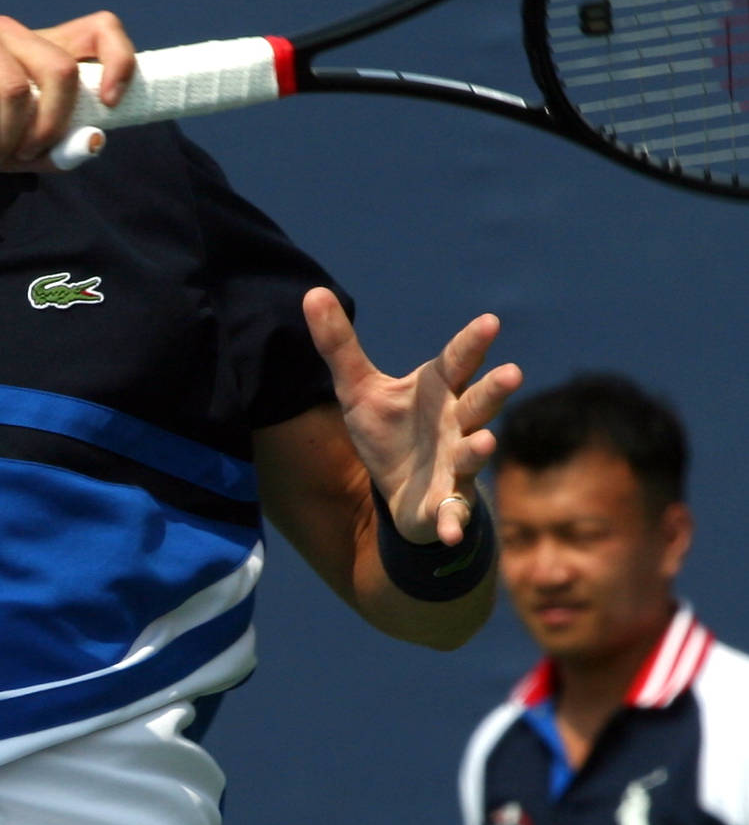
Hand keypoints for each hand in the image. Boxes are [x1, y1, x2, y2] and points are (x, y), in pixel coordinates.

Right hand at [0, 11, 135, 169]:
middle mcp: (10, 31)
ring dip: (3, 143)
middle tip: (24, 159)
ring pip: (18, 90)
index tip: (109, 104)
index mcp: (34, 48)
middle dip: (49, 129)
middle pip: (61, 70)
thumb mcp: (7, 149)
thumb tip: (92, 144)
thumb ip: (49, 149)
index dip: (118, 60)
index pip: (98, 29)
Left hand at [303, 287, 521, 544]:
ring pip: (473, 454)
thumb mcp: (357, 390)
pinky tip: (450, 532)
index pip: (457, 362)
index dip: (472, 344)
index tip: (489, 322)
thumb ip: (339, 345)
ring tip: (484, 442)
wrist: (397, 491)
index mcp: (438, 390)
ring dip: (479, 449)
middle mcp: (456, 423)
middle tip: (511, 373)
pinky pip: (453, 513)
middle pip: (477, 403)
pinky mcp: (446, 503)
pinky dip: (452, 522)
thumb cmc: (388, 432)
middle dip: (493, 390)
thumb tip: (312, 292)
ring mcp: (456, 464)